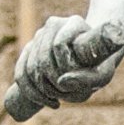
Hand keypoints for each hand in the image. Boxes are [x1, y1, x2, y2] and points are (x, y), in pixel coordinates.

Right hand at [6, 15, 123, 120]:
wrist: (93, 59)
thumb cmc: (100, 66)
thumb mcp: (102, 76)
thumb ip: (87, 79)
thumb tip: (62, 82)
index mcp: (74, 23)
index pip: (58, 45)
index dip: (64, 67)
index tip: (77, 78)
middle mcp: (53, 25)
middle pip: (42, 58)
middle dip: (52, 82)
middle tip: (65, 93)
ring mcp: (39, 36)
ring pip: (29, 67)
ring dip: (41, 89)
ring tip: (58, 98)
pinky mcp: (30, 50)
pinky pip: (21, 73)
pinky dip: (29, 91)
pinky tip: (47, 101)